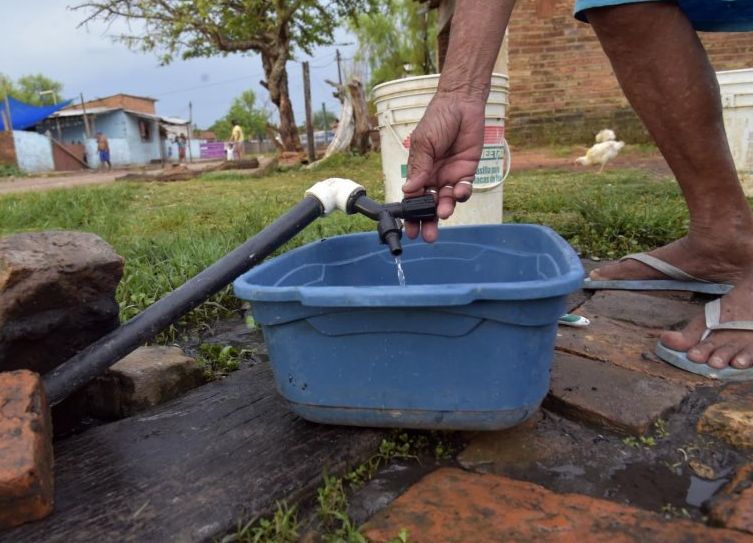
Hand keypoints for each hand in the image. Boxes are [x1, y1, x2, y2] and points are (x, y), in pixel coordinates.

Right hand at [402, 91, 485, 241]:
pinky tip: (458, 192)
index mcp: (419, 172)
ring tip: (443, 214)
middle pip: (429, 206)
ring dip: (444, 209)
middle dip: (428, 221)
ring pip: (447, 201)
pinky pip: (465, 189)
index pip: (413, 198)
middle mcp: (434, 178)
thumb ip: (419, 167)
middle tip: (427, 236)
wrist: (461, 104)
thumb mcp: (423, 143)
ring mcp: (451, 176)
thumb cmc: (438, 120)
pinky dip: (462, 194)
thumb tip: (408, 190)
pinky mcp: (468, 173)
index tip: (409, 229)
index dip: (411, 214)